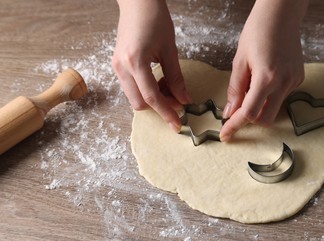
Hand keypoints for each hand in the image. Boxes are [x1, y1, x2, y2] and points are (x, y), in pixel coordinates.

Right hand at [112, 0, 190, 131]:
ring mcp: (117, 67)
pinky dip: (145, 91)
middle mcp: (121, 67)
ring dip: (152, 100)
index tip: (177, 124)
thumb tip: (184, 99)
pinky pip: (131, 87)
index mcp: (135, 62)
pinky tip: (158, 82)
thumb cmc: (155, 19)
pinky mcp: (117, 65)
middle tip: (178, 102)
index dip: (166, 112)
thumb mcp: (170, 49)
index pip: (151, 97)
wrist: (137, 3)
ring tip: (169, 90)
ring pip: (134, 97)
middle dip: (159, 108)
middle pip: (139, 103)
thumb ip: (176, 77)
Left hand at [220, 0, 307, 140]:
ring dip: (259, 107)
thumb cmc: (257, 32)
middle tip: (236, 109)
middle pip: (265, 119)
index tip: (226, 134)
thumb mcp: (239, 61)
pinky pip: (282, 97)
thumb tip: (229, 112)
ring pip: (274, 109)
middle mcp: (284, 83)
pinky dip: (269, 96)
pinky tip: (265, 79)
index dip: (235, 126)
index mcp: (267, 78)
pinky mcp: (299, 79)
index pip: (249, 113)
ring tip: (251, 86)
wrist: (281, 15)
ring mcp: (294, 82)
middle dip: (249, 119)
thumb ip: (235, 89)